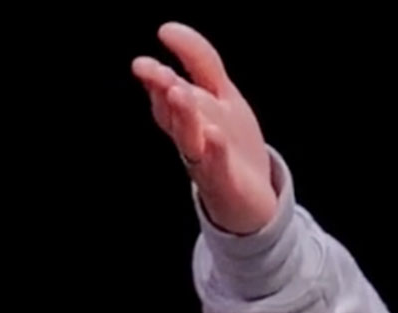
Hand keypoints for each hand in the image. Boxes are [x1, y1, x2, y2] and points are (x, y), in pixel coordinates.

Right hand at [129, 24, 277, 232]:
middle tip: (159, 75)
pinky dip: (214, 151)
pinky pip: (216, 167)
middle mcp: (189, 137)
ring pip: (188, 138)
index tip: (143, 63)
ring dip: (183, 115)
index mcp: (185, 115)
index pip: (165, 93)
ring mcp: (205, 161)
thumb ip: (198, 60)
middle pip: (172, 114)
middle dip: (163, 93)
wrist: (253, 200)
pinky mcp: (224, 183)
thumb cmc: (230, 143)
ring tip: (178, 91)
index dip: (155, 78)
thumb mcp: (218, 92)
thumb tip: (165, 29)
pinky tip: (213, 135)